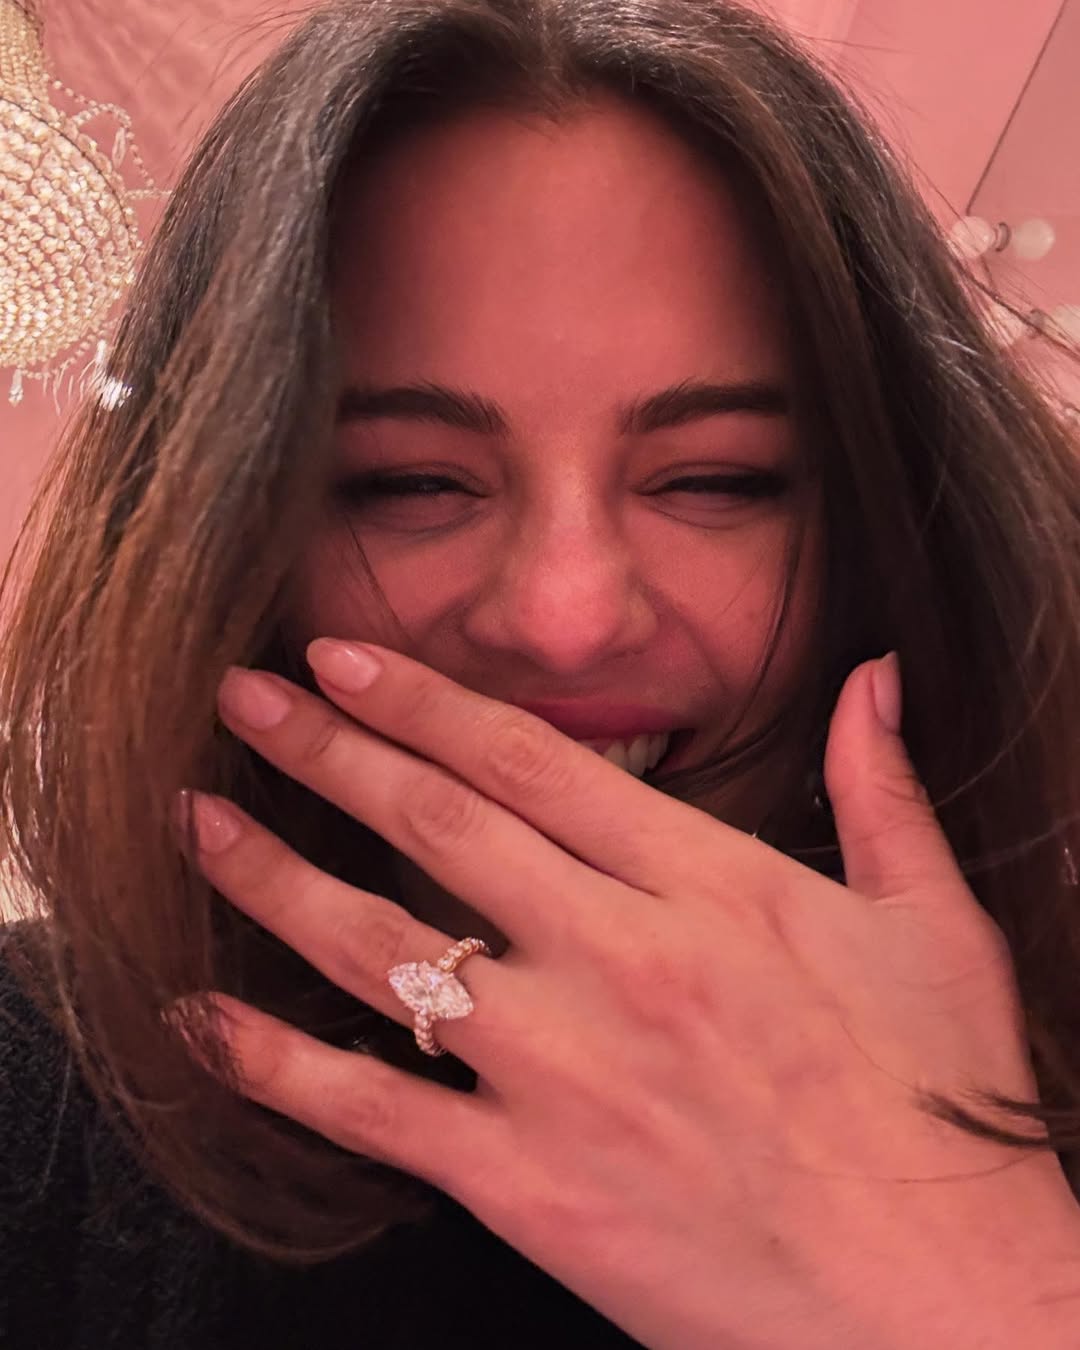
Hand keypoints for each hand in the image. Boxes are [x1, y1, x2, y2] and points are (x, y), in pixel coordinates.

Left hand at [174, 641, 1079, 1349]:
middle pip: (435, 824)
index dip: (422, 701)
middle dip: (325, 749)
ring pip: (379, 946)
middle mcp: (617, 960)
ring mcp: (561, 1073)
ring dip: (273, 873)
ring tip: (198, 816)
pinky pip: (370, 1111)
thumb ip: (886, 791)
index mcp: (707, 887)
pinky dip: (273, 1062)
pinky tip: (202, 1017)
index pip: (531, 763)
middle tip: (242, 697)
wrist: (940, 1303)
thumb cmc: (939, 1109)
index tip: (344, 661)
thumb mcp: (936, 928)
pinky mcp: (525, 1185)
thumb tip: (874, 680)